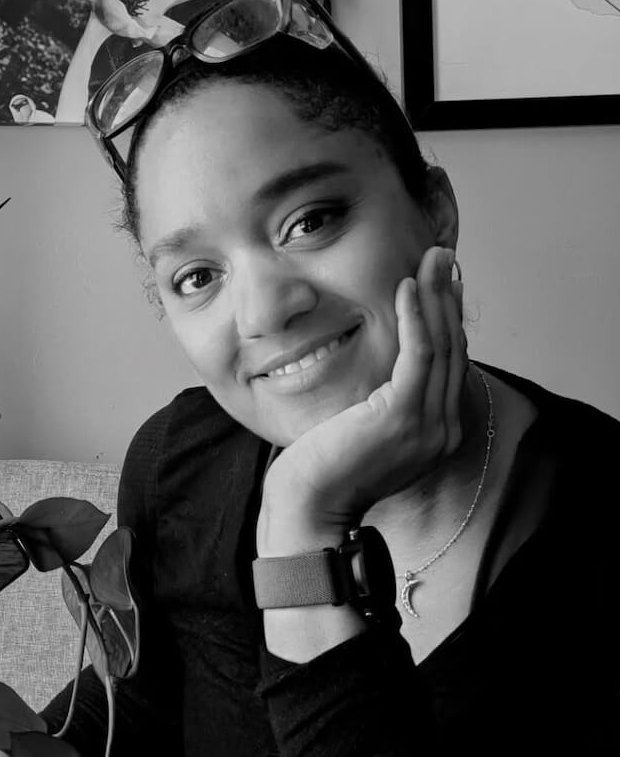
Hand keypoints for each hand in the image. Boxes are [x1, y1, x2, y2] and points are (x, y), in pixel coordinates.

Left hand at [258, 245, 466, 555]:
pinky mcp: (405, 415)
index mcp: (438, 433)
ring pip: (441, 346)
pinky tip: (407, 287)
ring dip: (437, 296)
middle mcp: (444, 429)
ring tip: (430, 260)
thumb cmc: (323, 470)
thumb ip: (381, 404)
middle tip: (442, 257)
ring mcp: (429, 424)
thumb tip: (375, 376)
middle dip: (449, 298)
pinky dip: (416, 316)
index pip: (449, 364)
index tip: (439, 282)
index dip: (446, 318)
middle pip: (453, 349)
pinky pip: (419, 354)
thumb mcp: (363, 430)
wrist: (309, 506)